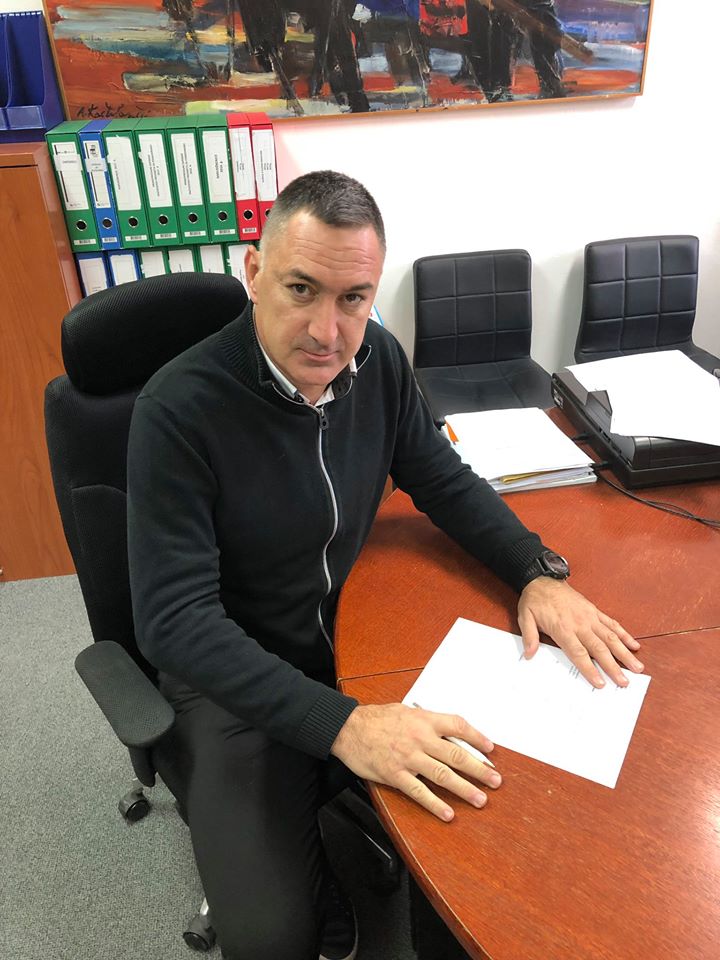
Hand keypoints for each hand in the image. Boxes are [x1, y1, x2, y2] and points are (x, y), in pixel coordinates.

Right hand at [330, 703, 500, 820]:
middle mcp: (419, 738)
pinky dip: (435, 804)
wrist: (348, 728)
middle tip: (495, 780)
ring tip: (480, 799)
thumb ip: (427, 721)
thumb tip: (449, 731)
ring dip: (464, 788)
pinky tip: (448, 813)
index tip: (491, 749)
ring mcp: (408, 758)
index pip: (458, 726)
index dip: (477, 738)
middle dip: (479, 769)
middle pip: (456, 754)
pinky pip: (419, 792)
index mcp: (424, 720)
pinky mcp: (395, 775)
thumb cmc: (377, 718)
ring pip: (443, 775)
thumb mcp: (406, 711)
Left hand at [517, 578, 643, 687]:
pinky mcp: (594, 611)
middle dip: (614, 667)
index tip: (600, 683)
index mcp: (563, 628)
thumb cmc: (535, 600)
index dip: (590, 669)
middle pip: (600, 649)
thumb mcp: (525, 617)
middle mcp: (580, 624)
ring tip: (637, 666)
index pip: (579, 653)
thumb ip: (529, 636)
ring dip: (625, 653)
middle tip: (625, 682)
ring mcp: (590, 617)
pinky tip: (634, 645)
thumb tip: (529, 654)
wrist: (542, 579)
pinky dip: (624, 635)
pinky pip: (612, 623)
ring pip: (611, 637)